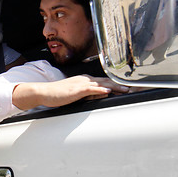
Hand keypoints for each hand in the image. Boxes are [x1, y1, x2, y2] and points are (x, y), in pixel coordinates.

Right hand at [12, 75, 129, 109]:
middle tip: (133, 87)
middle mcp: (85, 79)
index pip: (104, 81)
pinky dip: (100, 90)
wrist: (44, 92)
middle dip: (120, 84)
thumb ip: (87, 94)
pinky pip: (91, 89)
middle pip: (106, 81)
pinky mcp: (77, 90)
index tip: (127, 86)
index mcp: (85, 80)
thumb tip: (98, 96)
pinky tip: (108, 91)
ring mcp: (81, 84)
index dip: (116, 84)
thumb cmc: (58, 94)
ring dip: (115, 86)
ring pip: (102, 84)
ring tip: (126, 89)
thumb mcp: (75, 94)